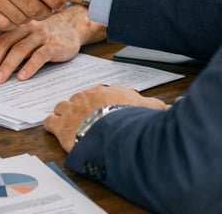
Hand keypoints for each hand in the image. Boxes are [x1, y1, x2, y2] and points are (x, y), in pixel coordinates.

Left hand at [0, 5, 106, 82]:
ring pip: (20, 49)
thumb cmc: (41, 36)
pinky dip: (30, 66)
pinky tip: (22, 77)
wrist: (71, 28)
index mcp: (13, 25)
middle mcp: (24, 27)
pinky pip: (40, 55)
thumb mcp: (20, 39)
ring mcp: (40, 35)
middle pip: (4, 43)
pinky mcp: (55, 44)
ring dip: (7, 66)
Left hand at [43, 85, 168, 152]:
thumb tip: (172, 107)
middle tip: (84, 116)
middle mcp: (85, 97)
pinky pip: (50, 121)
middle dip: (80, 106)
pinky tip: (54, 129)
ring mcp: (71, 110)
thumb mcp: (148, 109)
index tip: (101, 107)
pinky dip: (51, 125)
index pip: (98, 92)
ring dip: (64, 113)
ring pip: (62, 107)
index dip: (98, 101)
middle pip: (79, 98)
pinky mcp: (60, 126)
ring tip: (68, 121)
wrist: (110, 130)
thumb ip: (158, 106)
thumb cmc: (128, 118)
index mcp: (104, 91)